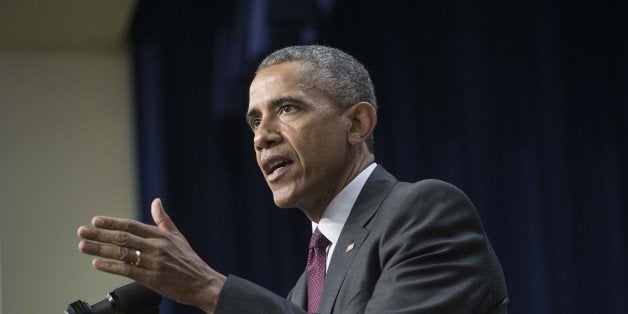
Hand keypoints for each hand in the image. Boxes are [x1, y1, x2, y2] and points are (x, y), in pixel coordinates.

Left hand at [77, 198, 224, 312]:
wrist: (202, 283)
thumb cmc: (189, 261)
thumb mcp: (177, 237)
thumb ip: (163, 220)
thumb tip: (156, 201)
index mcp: (160, 235)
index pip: (132, 226)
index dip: (113, 223)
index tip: (96, 221)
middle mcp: (155, 247)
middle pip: (123, 238)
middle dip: (100, 234)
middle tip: (82, 231)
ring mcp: (153, 263)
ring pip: (122, 254)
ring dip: (100, 249)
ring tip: (83, 246)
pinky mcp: (151, 278)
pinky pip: (127, 271)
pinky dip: (110, 267)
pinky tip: (97, 264)